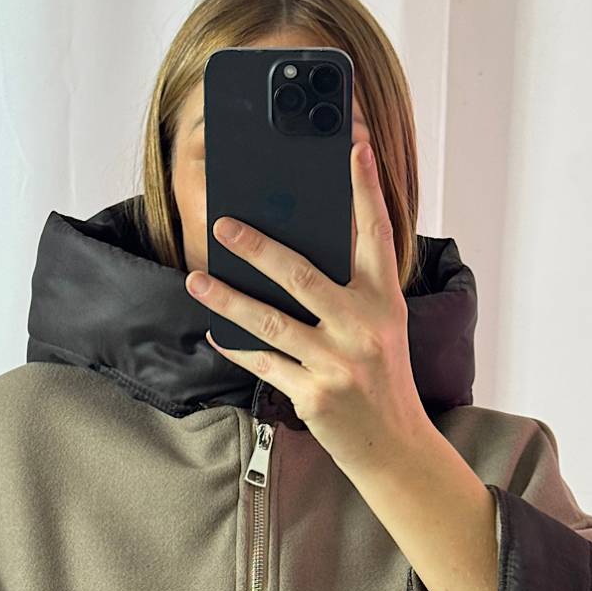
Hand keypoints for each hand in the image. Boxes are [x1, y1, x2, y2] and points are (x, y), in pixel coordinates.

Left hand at [185, 139, 432, 477]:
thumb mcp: (381, 328)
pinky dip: (234, 348)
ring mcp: (338, 363)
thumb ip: (350, 292)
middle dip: (257, 247)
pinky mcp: (314, 394)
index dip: (364, 187)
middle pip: (301, 275)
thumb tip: (290, 258)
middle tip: (223, 225)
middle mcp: (363, 327)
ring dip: (226, 299)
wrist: (394, 446)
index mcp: (384, 301)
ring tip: (196, 280)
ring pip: (269, 322)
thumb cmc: (382, 380)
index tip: (355, 143)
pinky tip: (213, 333)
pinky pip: (263, 363)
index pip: (375, 232)